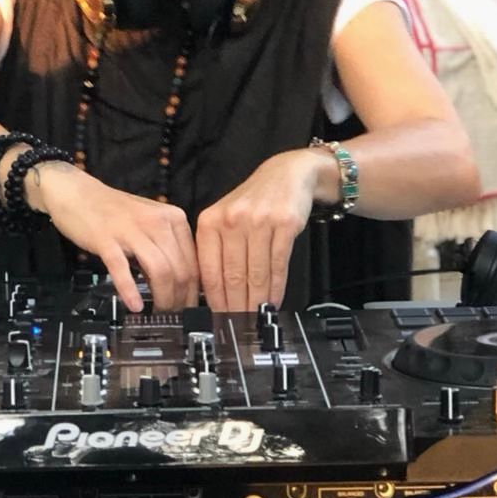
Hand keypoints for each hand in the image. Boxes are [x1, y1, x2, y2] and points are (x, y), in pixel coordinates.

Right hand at [29, 162, 198, 312]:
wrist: (78, 193)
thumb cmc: (114, 212)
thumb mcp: (150, 224)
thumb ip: (166, 249)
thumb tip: (181, 285)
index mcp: (173, 218)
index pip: (194, 261)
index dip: (194, 291)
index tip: (189, 307)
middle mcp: (157, 221)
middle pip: (181, 270)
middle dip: (180, 299)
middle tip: (174, 315)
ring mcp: (131, 230)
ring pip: (160, 271)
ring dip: (163, 299)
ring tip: (158, 312)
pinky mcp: (106, 240)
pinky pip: (123, 269)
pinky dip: (130, 291)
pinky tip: (134, 306)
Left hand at [195, 150, 322, 310]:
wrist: (286, 174)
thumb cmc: (252, 201)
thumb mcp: (225, 219)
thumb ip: (216, 251)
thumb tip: (213, 294)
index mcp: (210, 221)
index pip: (210, 270)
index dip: (215, 300)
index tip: (218, 318)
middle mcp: (232, 219)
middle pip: (233, 275)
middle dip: (237, 305)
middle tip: (239, 323)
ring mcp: (258, 221)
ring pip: (256, 272)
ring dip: (257, 300)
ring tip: (257, 316)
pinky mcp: (283, 223)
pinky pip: (278, 263)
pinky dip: (276, 286)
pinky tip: (274, 299)